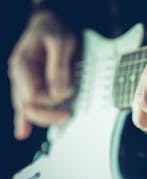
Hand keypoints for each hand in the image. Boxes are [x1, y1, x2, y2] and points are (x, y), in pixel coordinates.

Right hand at [8, 11, 76, 139]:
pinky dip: (24, 118)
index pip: (32, 96)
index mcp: (23, 65)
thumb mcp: (61, 43)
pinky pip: (25, 103)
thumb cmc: (54, 29)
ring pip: (26, 107)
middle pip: (27, 106)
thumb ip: (59, 68)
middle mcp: (20, 75)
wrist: (49, 21)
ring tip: (58, 124)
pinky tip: (22, 131)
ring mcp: (24, 80)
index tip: (68, 96)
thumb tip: (60, 93)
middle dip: (48, 114)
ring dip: (42, 117)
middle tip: (68, 114)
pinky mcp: (31, 82)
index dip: (50, 102)